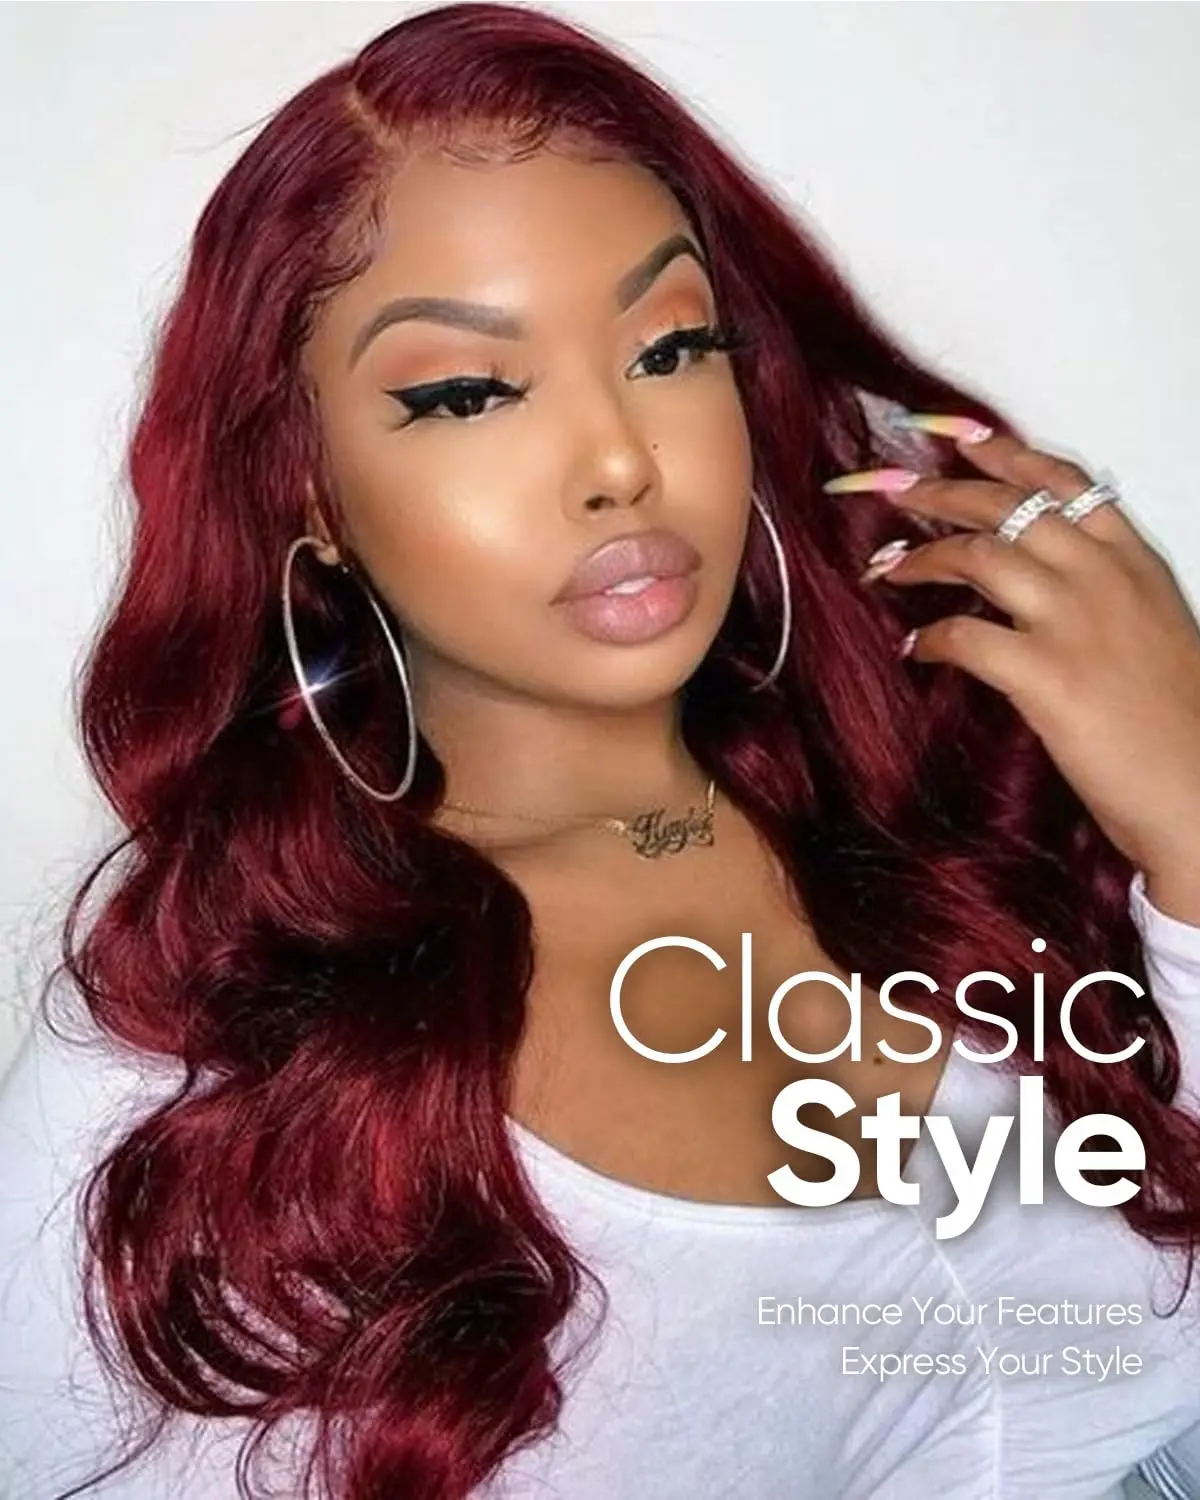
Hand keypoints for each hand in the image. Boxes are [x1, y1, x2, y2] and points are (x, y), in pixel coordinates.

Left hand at [825, 423, 1199, 921]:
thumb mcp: (1157, 632)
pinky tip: (913, 649)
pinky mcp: (1047, 676)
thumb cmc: (1178, 724)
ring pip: (982, 556)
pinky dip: (929, 639)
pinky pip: (965, 637)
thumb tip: (1049, 581)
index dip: (1008, 455)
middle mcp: (1105, 578)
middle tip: (897, 490)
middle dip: (945, 491)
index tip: (961, 439)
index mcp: (1136, 563)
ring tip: (888, 566)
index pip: (1067, 484)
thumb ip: (1109, 595)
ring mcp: (1076, 623)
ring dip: (924, 556)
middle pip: (1011, 507)